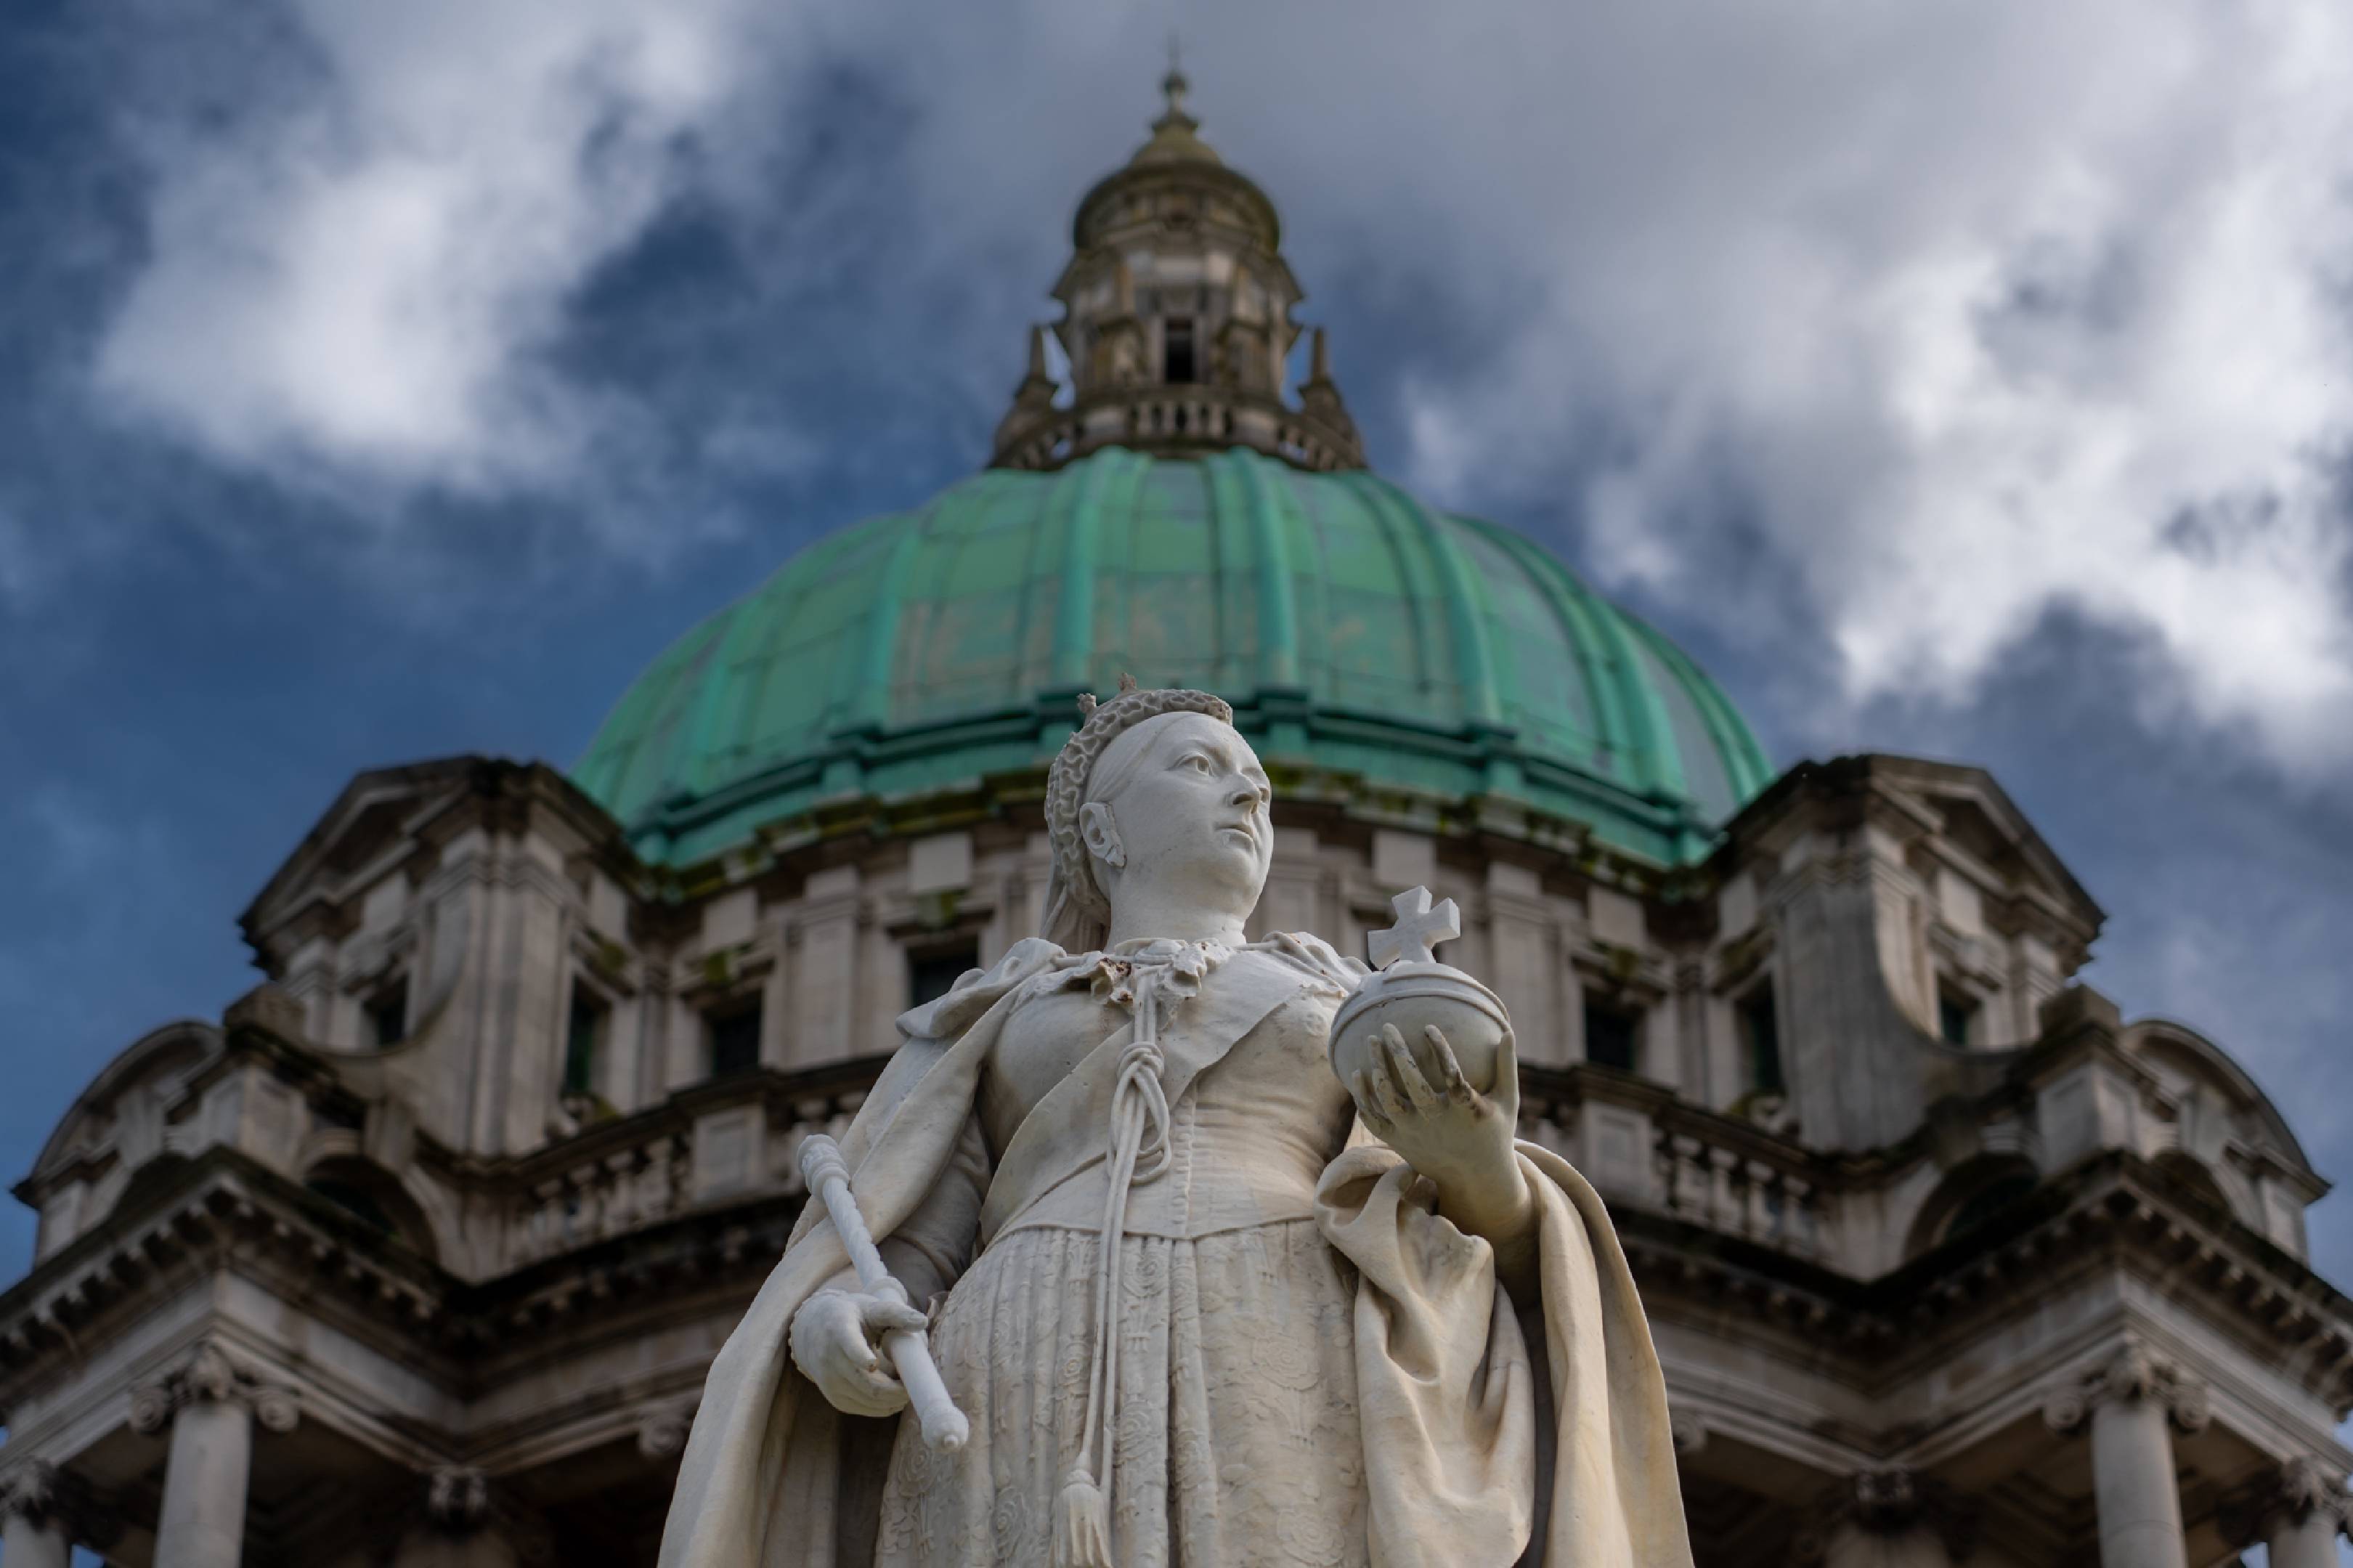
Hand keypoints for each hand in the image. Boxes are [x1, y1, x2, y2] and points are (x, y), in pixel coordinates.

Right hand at [790, 1289, 928, 1417]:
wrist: (812, 1331)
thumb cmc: (850, 1316)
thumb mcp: (869, 1308)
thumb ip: (895, 1313)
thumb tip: (922, 1322)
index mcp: (839, 1330)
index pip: (849, 1345)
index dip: (860, 1355)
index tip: (873, 1363)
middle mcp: (829, 1359)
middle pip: (868, 1383)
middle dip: (897, 1389)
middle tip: (917, 1385)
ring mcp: (830, 1381)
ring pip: (868, 1400)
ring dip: (893, 1399)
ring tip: (908, 1388)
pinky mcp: (834, 1398)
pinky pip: (863, 1409)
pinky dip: (883, 1406)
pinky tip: (895, 1397)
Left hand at [1348, 1023, 1531, 1252]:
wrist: (1475, 1179)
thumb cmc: (1493, 1132)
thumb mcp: (1507, 1101)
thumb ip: (1506, 1066)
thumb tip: (1509, 1031)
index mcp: (1464, 1109)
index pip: (1450, 1074)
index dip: (1439, 1049)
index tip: (1428, 1027)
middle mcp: (1437, 1122)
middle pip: (1412, 1083)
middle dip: (1397, 1051)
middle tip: (1387, 1026)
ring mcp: (1415, 1134)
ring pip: (1387, 1100)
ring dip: (1376, 1069)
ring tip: (1370, 1042)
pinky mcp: (1400, 1143)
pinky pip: (1374, 1119)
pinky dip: (1363, 1097)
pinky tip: (1358, 1074)